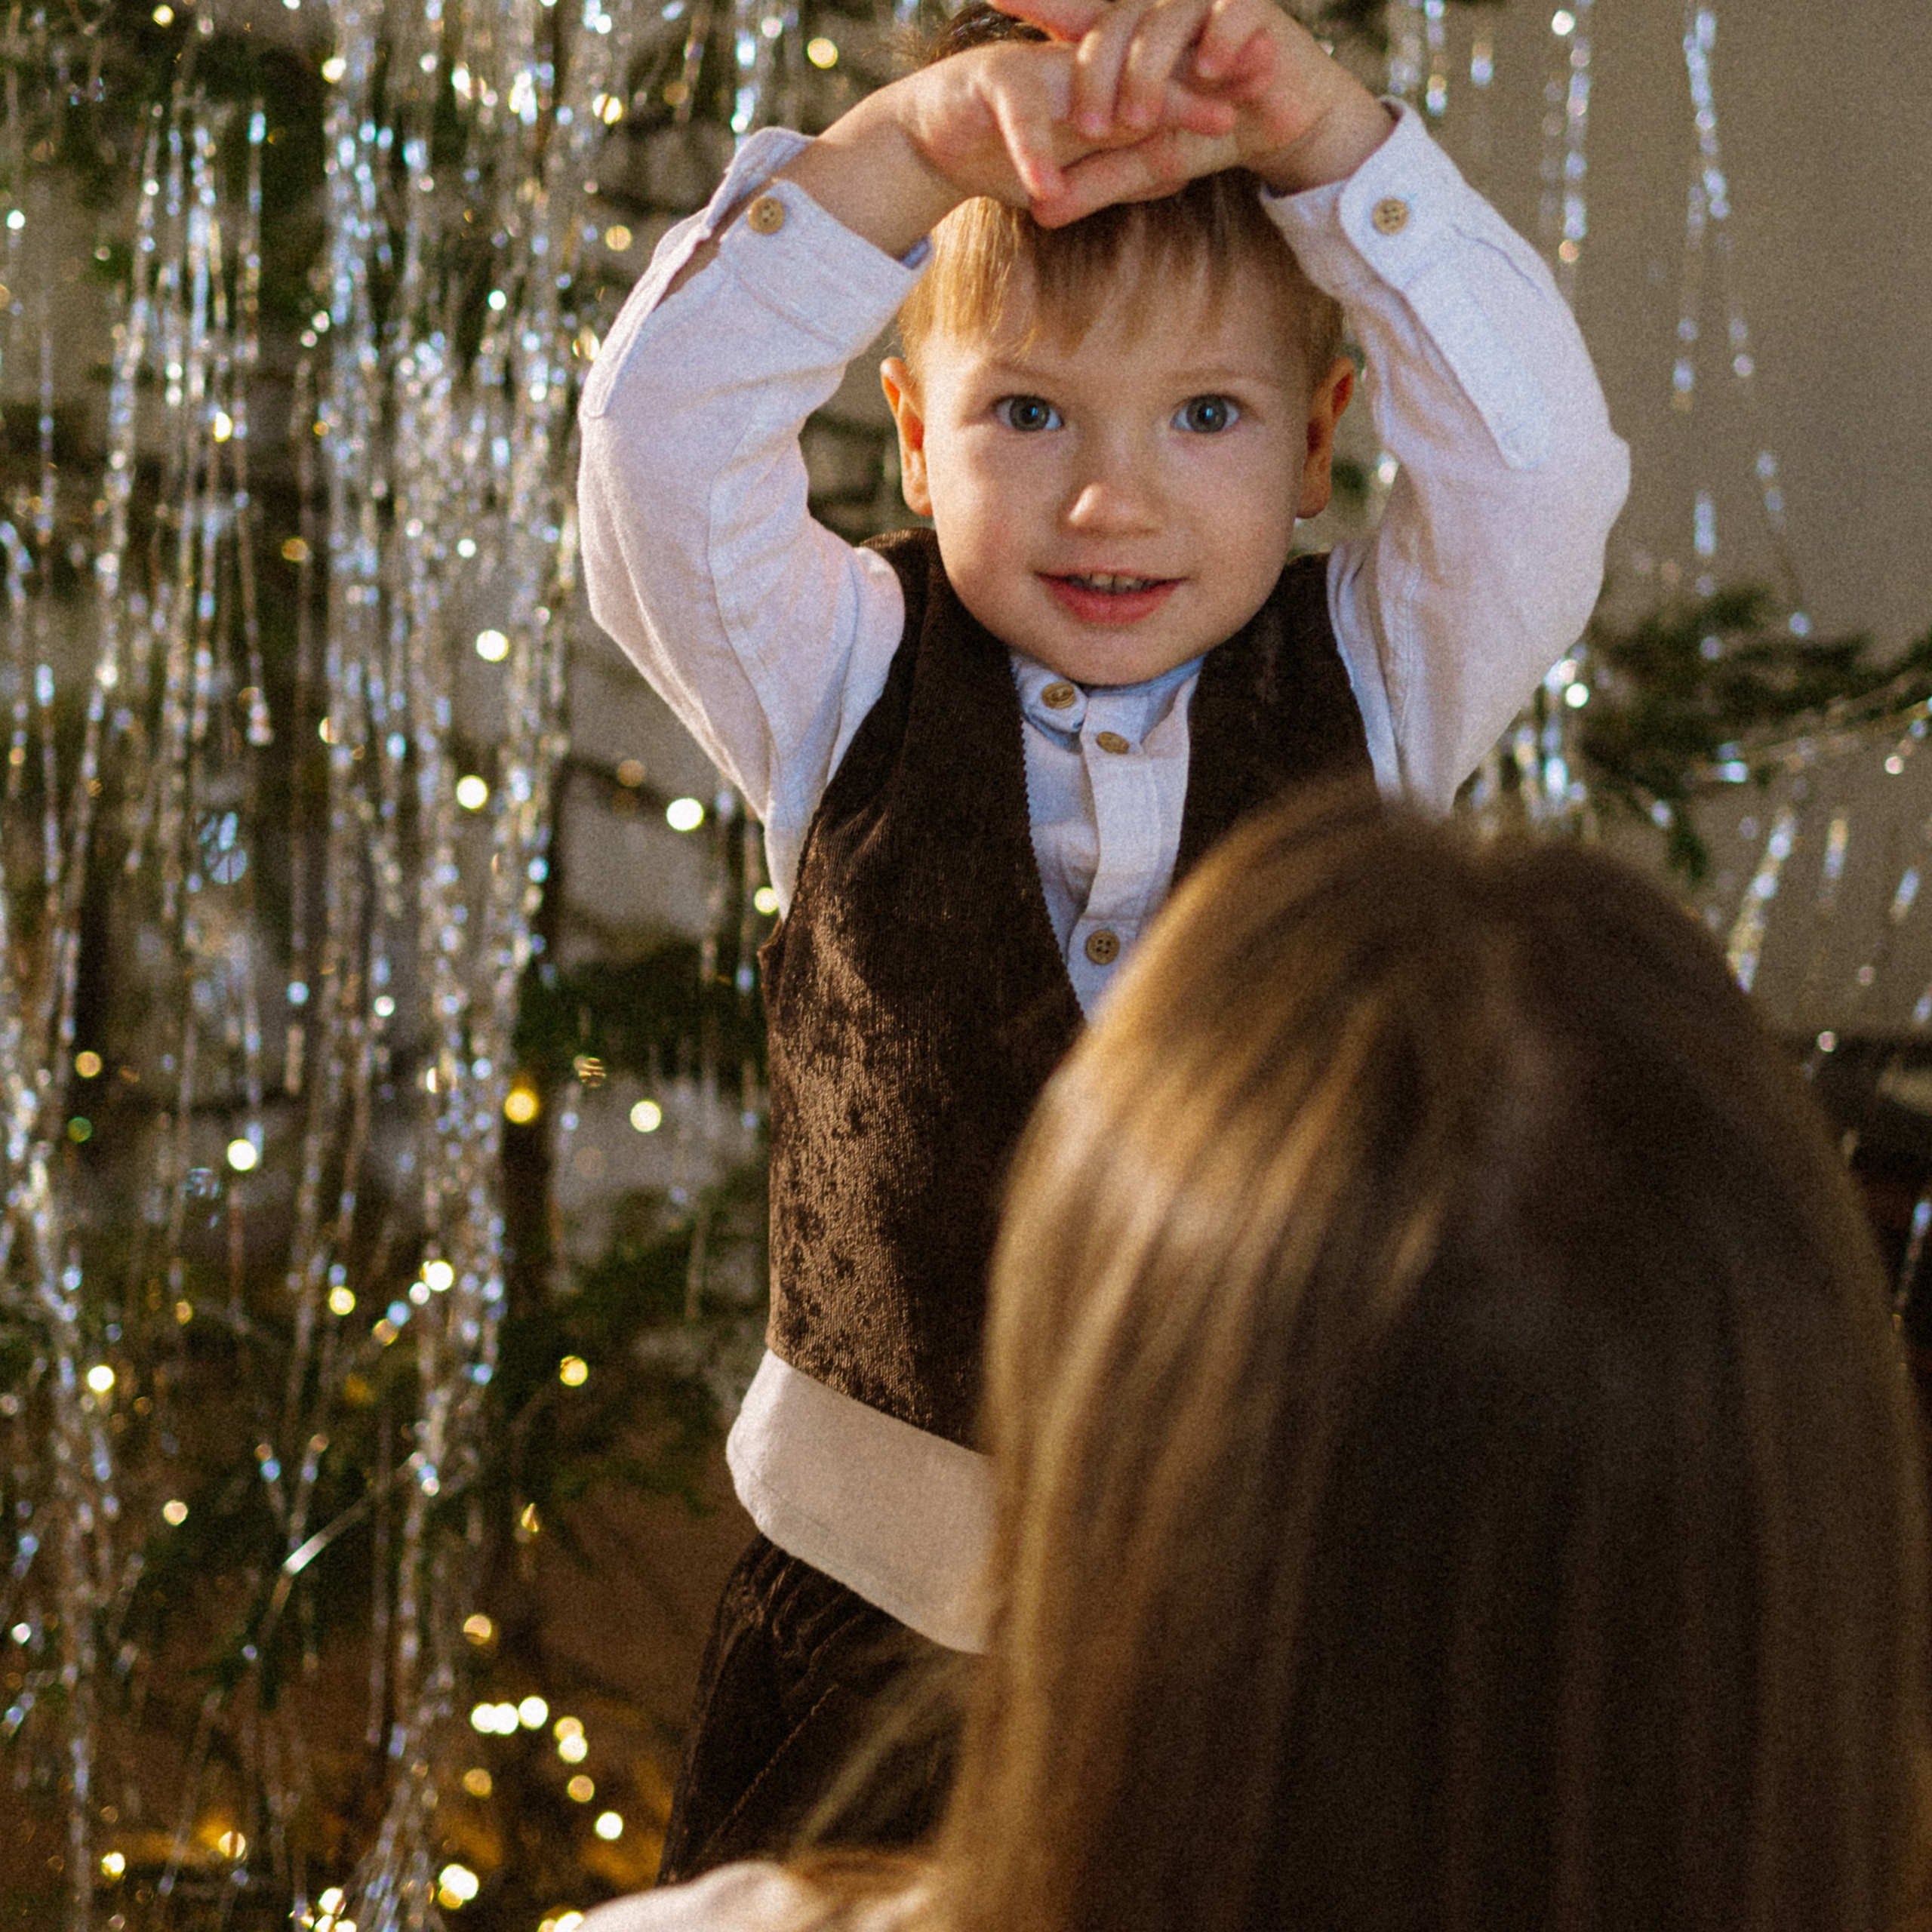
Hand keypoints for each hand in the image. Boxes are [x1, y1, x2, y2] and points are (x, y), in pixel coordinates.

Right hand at [777, 37, 1236, 252]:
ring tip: (1168, 150)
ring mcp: (1034, 67)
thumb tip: (1182, 173)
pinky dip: (1034, 155)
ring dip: (1127, 119)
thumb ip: (1121, 168)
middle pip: (1139, 72)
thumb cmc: (1001, 156)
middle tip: (1240, 103)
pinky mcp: (990, 83)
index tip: (1258, 96)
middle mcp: (1073, 64)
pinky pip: (1020, 119)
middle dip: (1190, 86)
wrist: (925, 145)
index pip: (1160, 81)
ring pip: (1089, 86)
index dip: (1206, 85)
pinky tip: (1050, 192)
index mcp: (1097, 81)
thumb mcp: (1072, 171)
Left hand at [993, 0, 1392, 202]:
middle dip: (1096, 75)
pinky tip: (1209, 73)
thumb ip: (1096, 180)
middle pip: (1112, 24)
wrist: (1283, 123)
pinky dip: (1216, 42)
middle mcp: (1160, 11)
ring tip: (1139, 120)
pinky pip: (1226, 14)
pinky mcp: (1251, 9)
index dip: (1037, 0)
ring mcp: (1204, 6)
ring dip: (1146, 71)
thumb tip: (1041, 215)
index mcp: (1130, 37)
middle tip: (1088, 126)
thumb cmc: (1210, 131)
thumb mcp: (1146, 162)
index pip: (1075, 13)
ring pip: (1162, 21)